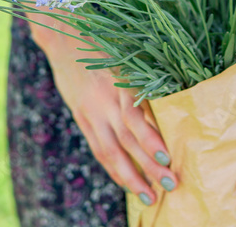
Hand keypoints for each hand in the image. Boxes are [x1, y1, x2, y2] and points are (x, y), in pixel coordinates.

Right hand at [38, 32, 178, 204]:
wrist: (64, 39)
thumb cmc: (105, 48)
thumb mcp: (125, 63)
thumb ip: (140, 90)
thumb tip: (164, 118)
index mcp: (119, 85)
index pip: (135, 118)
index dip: (150, 140)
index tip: (167, 158)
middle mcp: (104, 102)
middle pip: (127, 141)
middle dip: (148, 166)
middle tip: (170, 184)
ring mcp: (90, 113)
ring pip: (110, 152)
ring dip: (130, 176)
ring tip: (148, 195)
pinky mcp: (81, 118)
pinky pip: (98, 148)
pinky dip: (113, 167)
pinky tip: (126, 181)